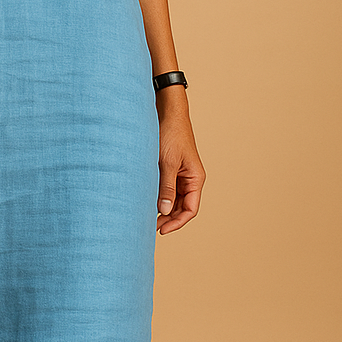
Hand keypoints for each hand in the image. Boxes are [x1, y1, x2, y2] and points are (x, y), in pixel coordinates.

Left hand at [156, 102, 205, 233]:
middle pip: (181, 207)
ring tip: (145, 215)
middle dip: (168, 218)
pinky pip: (166, 188)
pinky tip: (146, 200)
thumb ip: (166, 187)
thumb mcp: (167, 163)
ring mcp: (180, 174)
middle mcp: (190, 179)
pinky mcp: (170, 168)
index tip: (161, 230)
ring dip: (162, 208)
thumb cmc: (171, 134)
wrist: (167, 112)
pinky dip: (158, 196)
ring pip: (173, 199)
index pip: (190, 209)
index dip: (177, 222)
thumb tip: (164, 211)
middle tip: (149, 225)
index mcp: (195, 179)